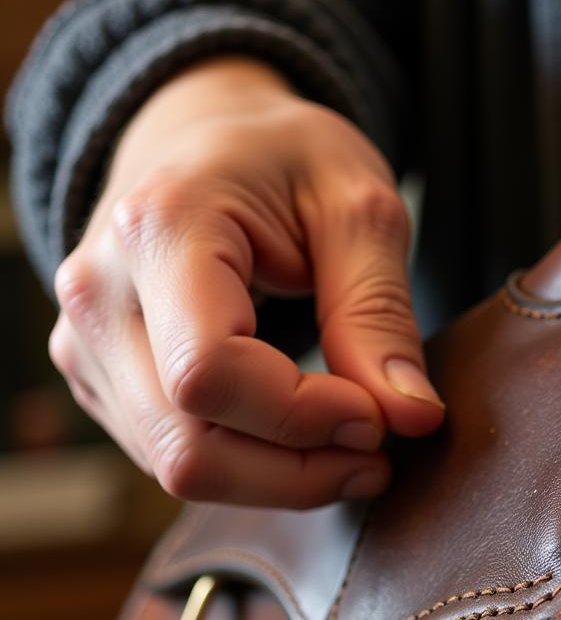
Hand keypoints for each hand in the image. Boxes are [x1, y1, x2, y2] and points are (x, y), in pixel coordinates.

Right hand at [48, 58, 443, 506]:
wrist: (201, 139)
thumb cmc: (284, 159)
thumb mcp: (358, 207)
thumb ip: (381, 312)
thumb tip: (413, 417)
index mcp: (159, 229)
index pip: (211, 372)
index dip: (304, 417)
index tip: (380, 417)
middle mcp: (100, 296)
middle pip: (188, 446)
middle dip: (300, 472)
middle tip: (380, 453)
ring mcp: (87, 345)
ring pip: (179, 467)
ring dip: (280, 480)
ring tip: (354, 450)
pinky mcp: (102, 381)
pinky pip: (174, 457)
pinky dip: (251, 468)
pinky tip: (304, 440)